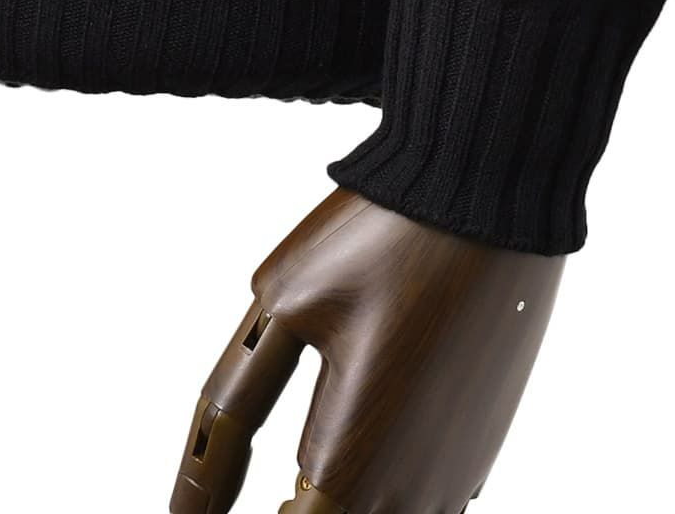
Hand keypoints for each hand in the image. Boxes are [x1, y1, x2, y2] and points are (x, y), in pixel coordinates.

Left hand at [170, 188, 564, 512]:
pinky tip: (375, 424)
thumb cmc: (382, 239)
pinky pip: (426, 495)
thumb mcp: (283, 307)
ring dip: (343, 499)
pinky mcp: (484, 440)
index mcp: (354, 465)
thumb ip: (233, 411)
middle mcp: (416, 489)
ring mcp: (460, 470)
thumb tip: (188, 500)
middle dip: (299, 506)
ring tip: (304, 468)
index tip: (218, 502)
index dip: (247, 512)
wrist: (486, 193)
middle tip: (270, 480)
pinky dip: (388, 478)